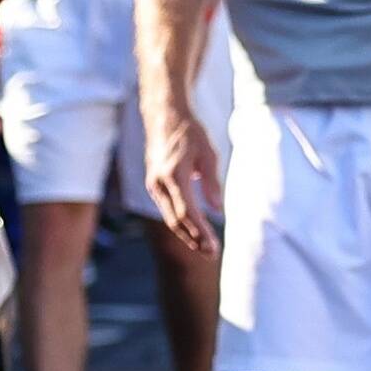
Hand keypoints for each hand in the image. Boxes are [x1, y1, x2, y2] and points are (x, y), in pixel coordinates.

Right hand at [147, 106, 224, 248]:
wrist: (163, 117)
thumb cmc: (190, 133)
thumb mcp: (208, 154)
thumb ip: (212, 182)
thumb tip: (217, 209)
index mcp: (174, 175)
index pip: (187, 212)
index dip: (200, 233)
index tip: (213, 247)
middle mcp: (159, 183)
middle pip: (176, 220)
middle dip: (194, 240)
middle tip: (212, 254)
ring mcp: (153, 184)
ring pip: (169, 217)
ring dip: (187, 235)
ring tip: (205, 249)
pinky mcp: (153, 184)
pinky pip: (167, 209)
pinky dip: (180, 223)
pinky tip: (194, 232)